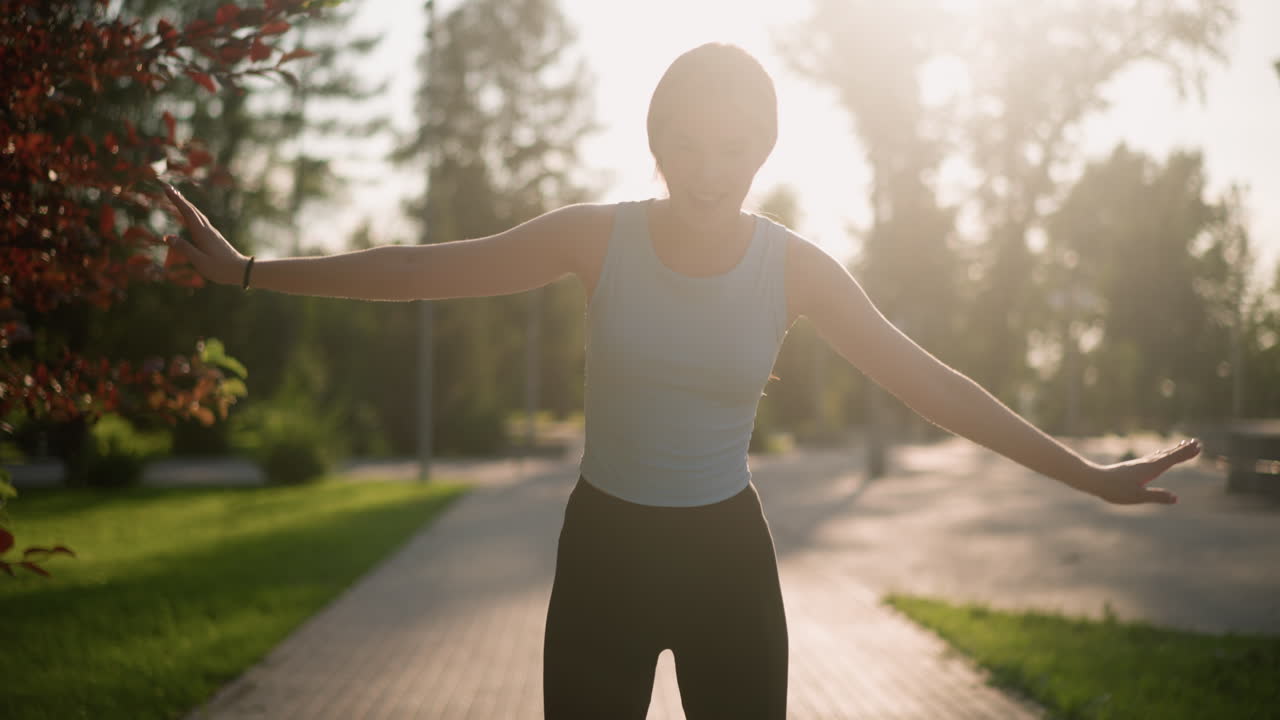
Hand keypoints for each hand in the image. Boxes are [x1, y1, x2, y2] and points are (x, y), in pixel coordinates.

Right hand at [162, 183, 248, 285]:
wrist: (242, 271)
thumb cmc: (220, 269)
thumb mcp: (200, 261)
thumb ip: (184, 248)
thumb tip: (167, 237)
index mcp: (202, 234)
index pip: (187, 213)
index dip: (176, 200)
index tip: (167, 188)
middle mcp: (207, 230)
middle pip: (192, 210)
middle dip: (179, 198)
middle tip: (168, 187)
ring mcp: (212, 233)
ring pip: (197, 214)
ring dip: (186, 204)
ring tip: (177, 196)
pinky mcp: (215, 237)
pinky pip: (201, 220)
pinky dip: (193, 213)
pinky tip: (192, 215)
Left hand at [1084, 439, 1201, 504]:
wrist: (1095, 480)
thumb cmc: (1115, 490)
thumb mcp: (1138, 496)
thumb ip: (1156, 496)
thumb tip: (1176, 498)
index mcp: (1150, 469)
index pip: (1172, 459)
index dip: (1185, 453)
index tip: (1198, 446)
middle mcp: (1147, 463)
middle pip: (1169, 454)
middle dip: (1183, 449)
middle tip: (1197, 442)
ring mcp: (1140, 464)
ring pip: (1161, 455)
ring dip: (1173, 450)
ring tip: (1183, 444)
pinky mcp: (1135, 467)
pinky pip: (1153, 458)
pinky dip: (1162, 454)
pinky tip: (1160, 454)